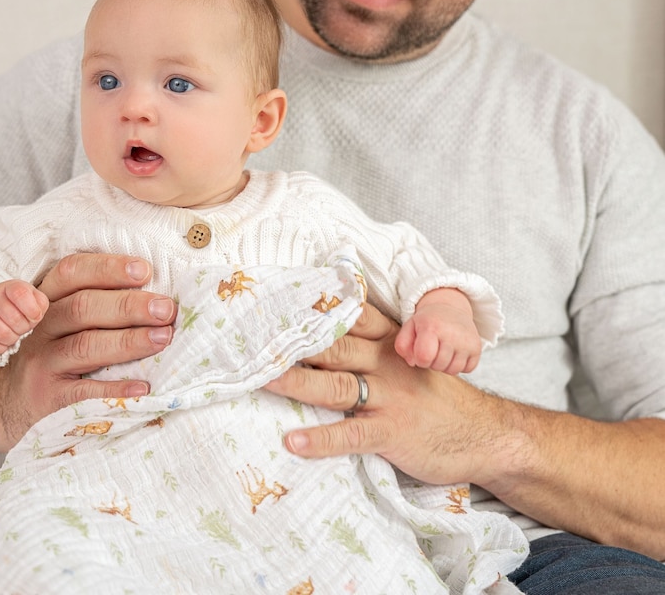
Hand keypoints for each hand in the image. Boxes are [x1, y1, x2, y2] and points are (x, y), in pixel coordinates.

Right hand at [0, 253, 176, 448]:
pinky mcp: (47, 398)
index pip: (72, 272)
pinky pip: (83, 392)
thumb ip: (94, 299)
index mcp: (47, 298)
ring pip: (85, 346)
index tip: (145, 270)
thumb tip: (155, 291)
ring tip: (164, 338)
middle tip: (166, 309)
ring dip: (129, 341)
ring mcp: (41, 363)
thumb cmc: (51, 350)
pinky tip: (143, 386)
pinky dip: (115, 388)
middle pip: (83, 307)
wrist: (5, 403)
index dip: (108, 268)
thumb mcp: (59, 318)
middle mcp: (40, 326)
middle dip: (129, 305)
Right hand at [0, 279, 48, 352]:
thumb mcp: (35, 300)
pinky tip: (4, 342)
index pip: (20, 294)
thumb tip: (35, 315)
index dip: (31, 309)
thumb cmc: (22, 306)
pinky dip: (0, 347)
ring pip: (1, 333)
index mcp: (12, 287)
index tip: (35, 316)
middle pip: (14, 318)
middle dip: (24, 328)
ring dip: (12, 339)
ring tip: (14, 334)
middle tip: (23, 326)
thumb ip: (40, 304)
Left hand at [264, 301, 501, 485]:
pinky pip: (351, 434)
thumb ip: (375, 343)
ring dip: (297, 382)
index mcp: (390, 341)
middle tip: (256, 339)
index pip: (349, 315)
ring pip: (335, 385)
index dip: (315, 307)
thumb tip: (328, 333)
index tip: (279, 300)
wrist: (484, 433)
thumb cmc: (438, 396)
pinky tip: (294, 440)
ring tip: (263, 379)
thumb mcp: (412, 358)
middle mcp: (386, 362)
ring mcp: (389, 397)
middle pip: (334, 346)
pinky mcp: (392, 433)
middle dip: (294, 343)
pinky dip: (322, 439)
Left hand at [394, 287, 480, 373]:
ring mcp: (467, 341)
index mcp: (432, 326)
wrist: (450, 308)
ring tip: (443, 350)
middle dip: (432, 362)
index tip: (421, 350)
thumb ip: (402, 345)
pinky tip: (455, 352)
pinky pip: (467, 369)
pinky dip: (460, 365)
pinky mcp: (477, 347)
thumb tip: (413, 362)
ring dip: (445, 365)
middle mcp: (452, 333)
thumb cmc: (427, 321)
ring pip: (453, 370)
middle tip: (433, 348)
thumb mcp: (410, 327)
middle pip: (438, 366)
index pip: (424, 357)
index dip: (420, 359)